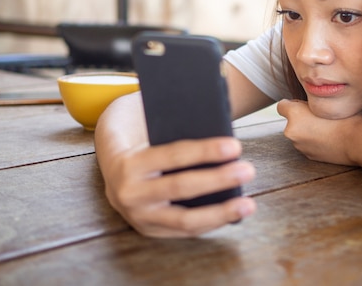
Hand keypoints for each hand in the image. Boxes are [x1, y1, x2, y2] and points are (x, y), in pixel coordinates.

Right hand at [102, 137, 255, 237]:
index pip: (173, 155)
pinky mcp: (149, 230)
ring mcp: (138, 217)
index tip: (235, 146)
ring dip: (221, 212)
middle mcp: (130, 193)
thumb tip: (222, 143)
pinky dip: (212, 222)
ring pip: (185, 219)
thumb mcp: (152, 131)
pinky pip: (186, 230)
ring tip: (249, 203)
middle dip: (218, 179)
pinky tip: (234, 212)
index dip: (206, 152)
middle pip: (181, 187)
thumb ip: (178, 132)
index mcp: (130, 163)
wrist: (112, 164)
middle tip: (248, 170)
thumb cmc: (144, 140)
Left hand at [277, 99, 361, 165]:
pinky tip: (328, 138)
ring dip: (307, 129)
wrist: (359, 142)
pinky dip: (314, 141)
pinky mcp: (308, 156)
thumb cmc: (347, 118)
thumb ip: (312, 100)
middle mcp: (291, 132)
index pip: (281, 106)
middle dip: (301, 117)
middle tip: (320, 116)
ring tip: (327, 127)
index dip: (293, 103)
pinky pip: (307, 144)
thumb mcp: (327, 100)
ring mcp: (299, 146)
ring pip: (299, 132)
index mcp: (294, 115)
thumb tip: (307, 101)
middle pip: (291, 120)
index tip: (305, 105)